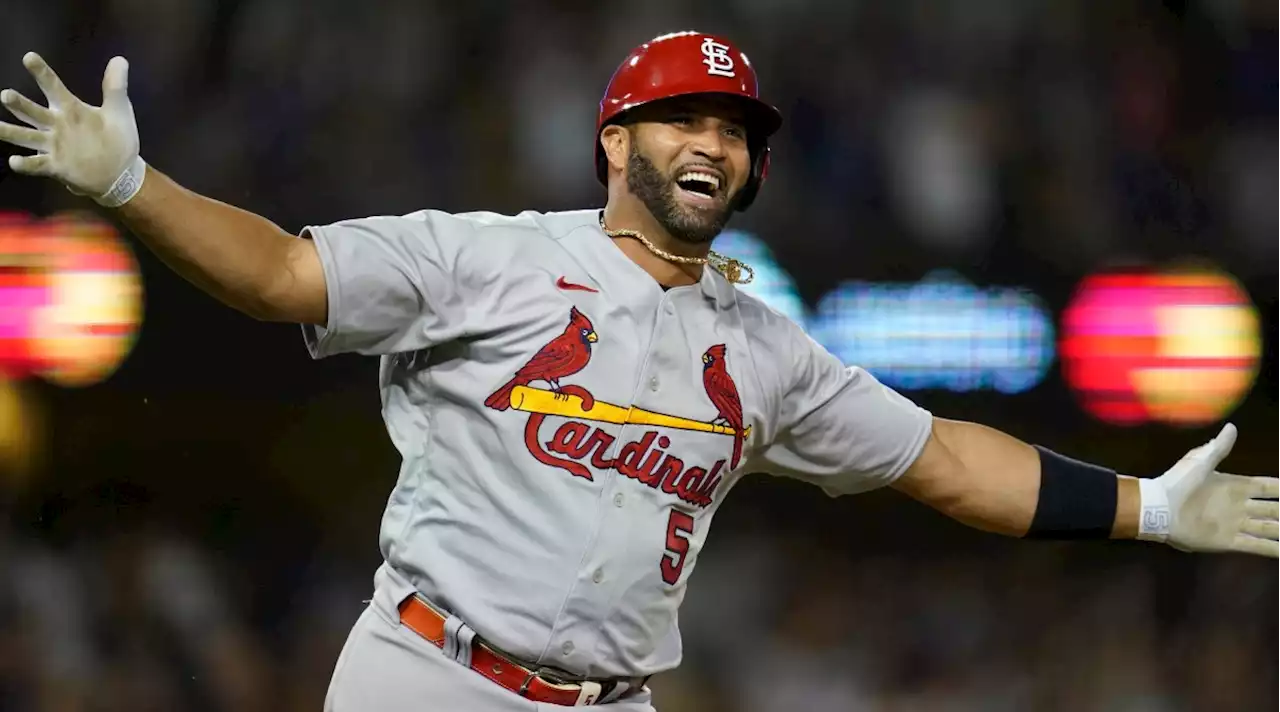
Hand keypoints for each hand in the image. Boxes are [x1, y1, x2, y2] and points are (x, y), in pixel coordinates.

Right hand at [0, 52, 144, 206]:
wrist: (121, 172)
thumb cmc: (117, 138)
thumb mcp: (118, 111)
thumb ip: (115, 87)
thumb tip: (120, 59)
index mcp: (70, 109)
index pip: (53, 86)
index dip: (42, 72)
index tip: (29, 57)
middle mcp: (56, 125)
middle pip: (33, 111)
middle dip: (19, 103)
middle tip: (5, 95)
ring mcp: (54, 146)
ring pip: (27, 136)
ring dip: (11, 131)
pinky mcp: (56, 166)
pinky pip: (37, 164)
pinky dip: (26, 164)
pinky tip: (14, 161)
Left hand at [1144, 423, 1279, 556]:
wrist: (1158, 508)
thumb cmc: (1178, 482)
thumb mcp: (1200, 462)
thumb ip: (1218, 448)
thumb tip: (1232, 427)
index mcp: (1235, 486)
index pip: (1268, 486)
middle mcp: (1240, 506)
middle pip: (1274, 509)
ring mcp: (1236, 524)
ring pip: (1270, 528)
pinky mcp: (1229, 541)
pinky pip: (1257, 546)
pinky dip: (1274, 550)